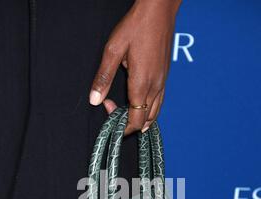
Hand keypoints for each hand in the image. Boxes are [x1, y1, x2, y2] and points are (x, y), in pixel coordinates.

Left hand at [89, 0, 181, 134]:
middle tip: (113, 107)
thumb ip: (104, 77)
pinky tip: (141, 105)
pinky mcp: (165, 77)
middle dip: (129, 122)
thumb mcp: (113, 50)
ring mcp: (163, 83)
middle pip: (145, 120)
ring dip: (141, 118)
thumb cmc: (136, 27)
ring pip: (155, 114)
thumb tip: (95, 100)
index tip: (109, 109)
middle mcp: (155, 88)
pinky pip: (159, 103)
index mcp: (141, 84)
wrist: (159, 11)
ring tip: (126, 112)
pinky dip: (150, 111)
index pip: (135, 120)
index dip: (122, 125)